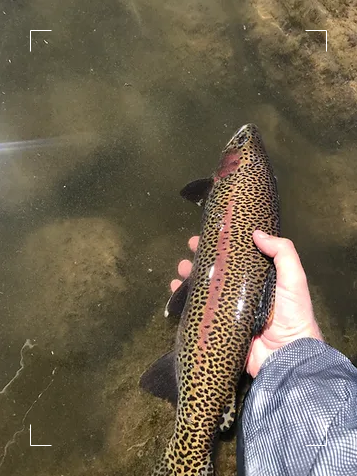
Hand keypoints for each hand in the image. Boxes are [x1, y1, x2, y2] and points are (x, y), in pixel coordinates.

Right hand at [171, 230, 322, 377]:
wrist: (286, 355)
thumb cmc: (292, 314)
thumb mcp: (293, 280)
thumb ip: (283, 253)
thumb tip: (256, 233)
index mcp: (257, 280)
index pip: (235, 258)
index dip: (222, 246)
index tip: (209, 234)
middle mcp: (240, 292)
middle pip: (216, 271)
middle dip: (201, 258)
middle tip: (189, 247)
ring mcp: (226, 310)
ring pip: (203, 289)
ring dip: (189, 277)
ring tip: (180, 269)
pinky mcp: (217, 326)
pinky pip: (197, 310)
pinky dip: (184, 300)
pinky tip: (175, 290)